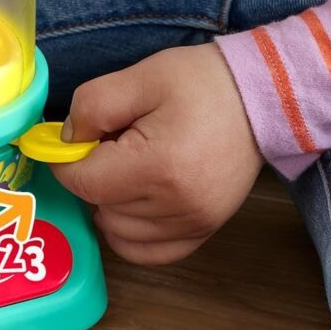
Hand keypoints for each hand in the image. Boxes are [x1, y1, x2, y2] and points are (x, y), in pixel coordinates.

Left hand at [50, 42, 262, 265]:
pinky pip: (148, 252)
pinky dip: (128, 234)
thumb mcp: (141, 77)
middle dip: (93, 175)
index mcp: (158, 165)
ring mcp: (194, 223)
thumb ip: (91, 107)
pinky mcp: (204, 230)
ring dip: (110, 203)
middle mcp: (177, 204)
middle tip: (112, 143)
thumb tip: (66, 142)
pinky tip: (130, 205)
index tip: (71, 143)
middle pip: (99, 206)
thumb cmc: (202, 83)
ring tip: (130, 167)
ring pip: (118, 231)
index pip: (84, 182)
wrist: (264, 96)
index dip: (67, 162)